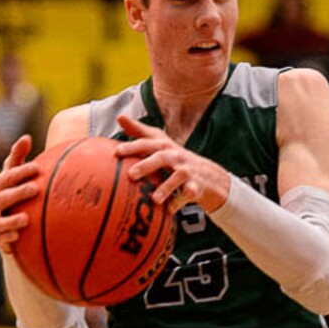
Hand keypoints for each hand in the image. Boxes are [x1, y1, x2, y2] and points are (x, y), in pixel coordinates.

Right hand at [0, 135, 39, 253]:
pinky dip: (7, 238)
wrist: (5, 222)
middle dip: (18, 192)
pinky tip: (18, 236)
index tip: (38, 168)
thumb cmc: (12, 192)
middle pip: (3, 197)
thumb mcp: (14, 175)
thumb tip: (26, 137)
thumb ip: (18, 157)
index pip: (7, 176)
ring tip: (26, 218)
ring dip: (11, 220)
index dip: (21, 171)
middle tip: (35, 189)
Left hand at [115, 114, 230, 215]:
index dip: (132, 146)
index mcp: (165, 147)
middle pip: (162, 158)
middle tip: (131, 175)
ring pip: (177, 177)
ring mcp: (188, 172)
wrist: (211, 177)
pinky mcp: (197, 187)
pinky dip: (179, 202)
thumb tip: (120, 117)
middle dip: (146, 165)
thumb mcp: (162, 144)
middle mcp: (177, 156)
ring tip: (154, 199)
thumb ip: (141, 132)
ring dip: (166, 187)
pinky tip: (170, 210)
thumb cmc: (179, 160)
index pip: (147, 144)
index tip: (116, 152)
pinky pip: (188, 194)